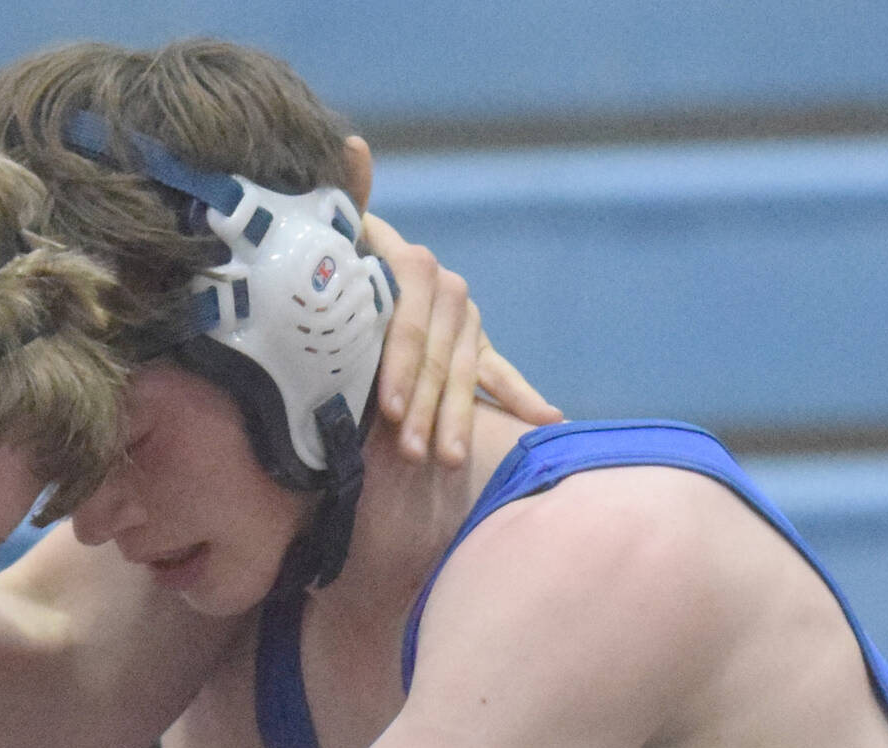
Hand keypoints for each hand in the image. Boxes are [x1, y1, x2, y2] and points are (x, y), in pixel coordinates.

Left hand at [343, 136, 562, 468]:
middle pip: (438, 360)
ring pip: (464, 376)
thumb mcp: (339, 232)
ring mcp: (465, 319)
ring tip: (451, 461)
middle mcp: (447, 291)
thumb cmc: (338, 256)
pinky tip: (549, 420)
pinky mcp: (475, 342)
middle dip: (426, 409)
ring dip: (459, 418)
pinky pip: (499, 374)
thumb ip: (351, 199)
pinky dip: (522, 397)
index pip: (408, 326)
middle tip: (415, 452)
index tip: (389, 408)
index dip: (400, 366)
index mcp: (413, 268)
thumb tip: (353, 147)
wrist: (359, 260)